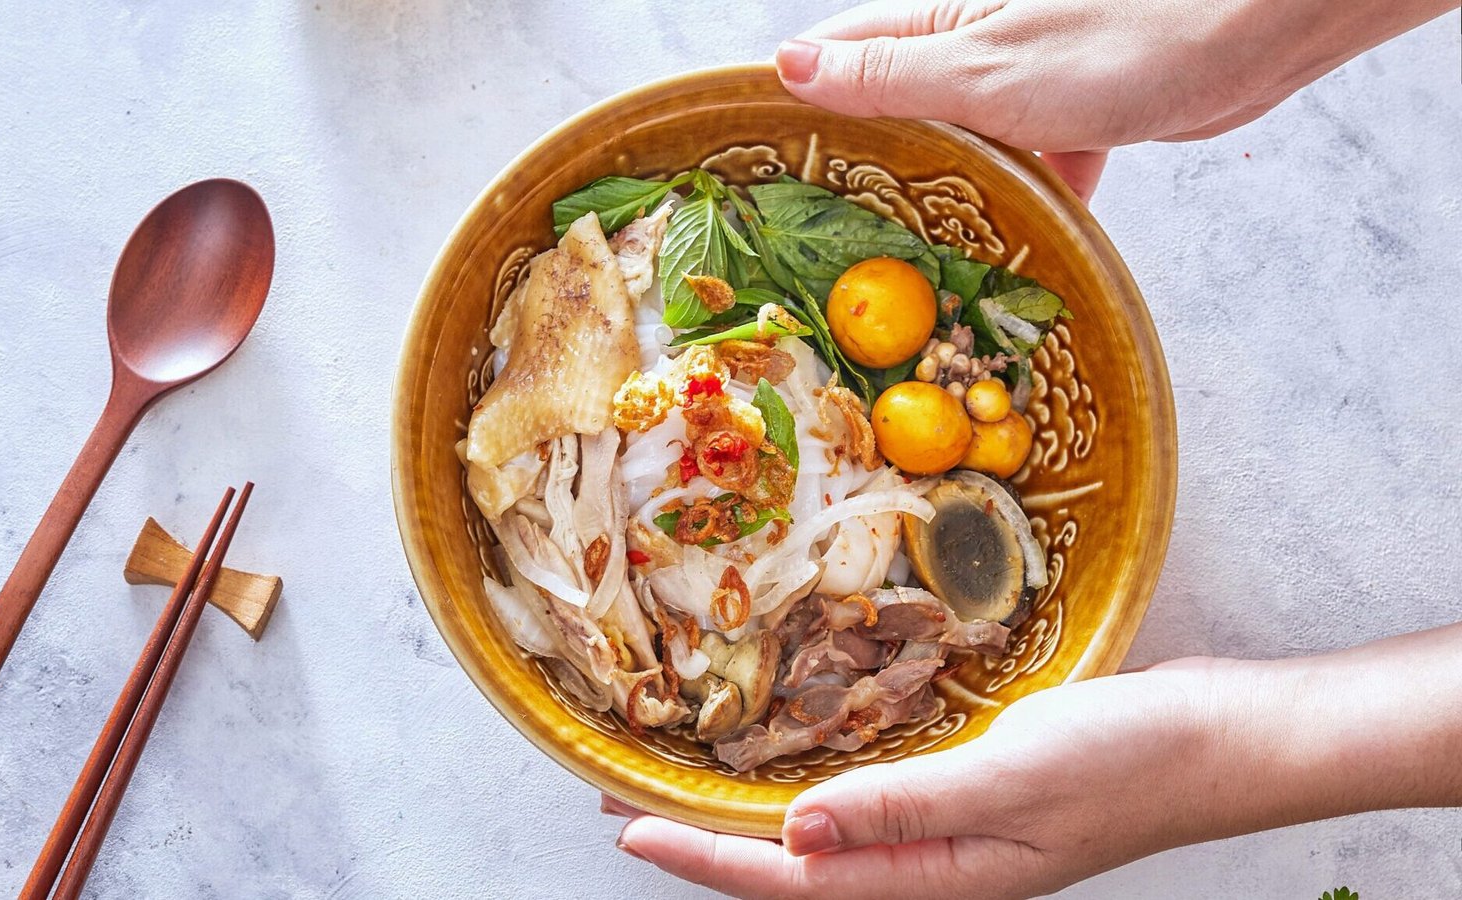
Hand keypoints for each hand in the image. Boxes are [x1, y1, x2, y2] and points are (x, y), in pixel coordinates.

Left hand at [613, 658, 1256, 898]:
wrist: (1220, 741)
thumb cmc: (1130, 762)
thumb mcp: (1009, 779)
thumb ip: (899, 810)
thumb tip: (792, 836)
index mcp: (941, 879)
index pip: (796, 881)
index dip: (709, 858)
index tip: (631, 830)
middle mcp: (937, 865)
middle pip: (799, 869)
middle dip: (711, 845)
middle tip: (631, 809)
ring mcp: (954, 832)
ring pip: (830, 837)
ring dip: (755, 818)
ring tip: (689, 790)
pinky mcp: (970, 793)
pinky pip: (871, 803)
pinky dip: (818, 788)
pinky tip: (796, 763)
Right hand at [775, 0, 1459, 201]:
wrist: (1245, 39)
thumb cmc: (1119, 40)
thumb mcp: (982, 71)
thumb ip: (887, 76)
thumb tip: (788, 66)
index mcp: (933, 25)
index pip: (834, 59)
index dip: (792, 110)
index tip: (757, 177)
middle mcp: (968, 46)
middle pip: (892, 111)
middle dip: (864, 171)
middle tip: (826, 245)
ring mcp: (1021, 80)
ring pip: (961, 146)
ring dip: (946, 197)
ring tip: (912, 264)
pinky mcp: (1075, 110)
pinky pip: (1029, 163)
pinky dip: (1025, 202)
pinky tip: (1022, 249)